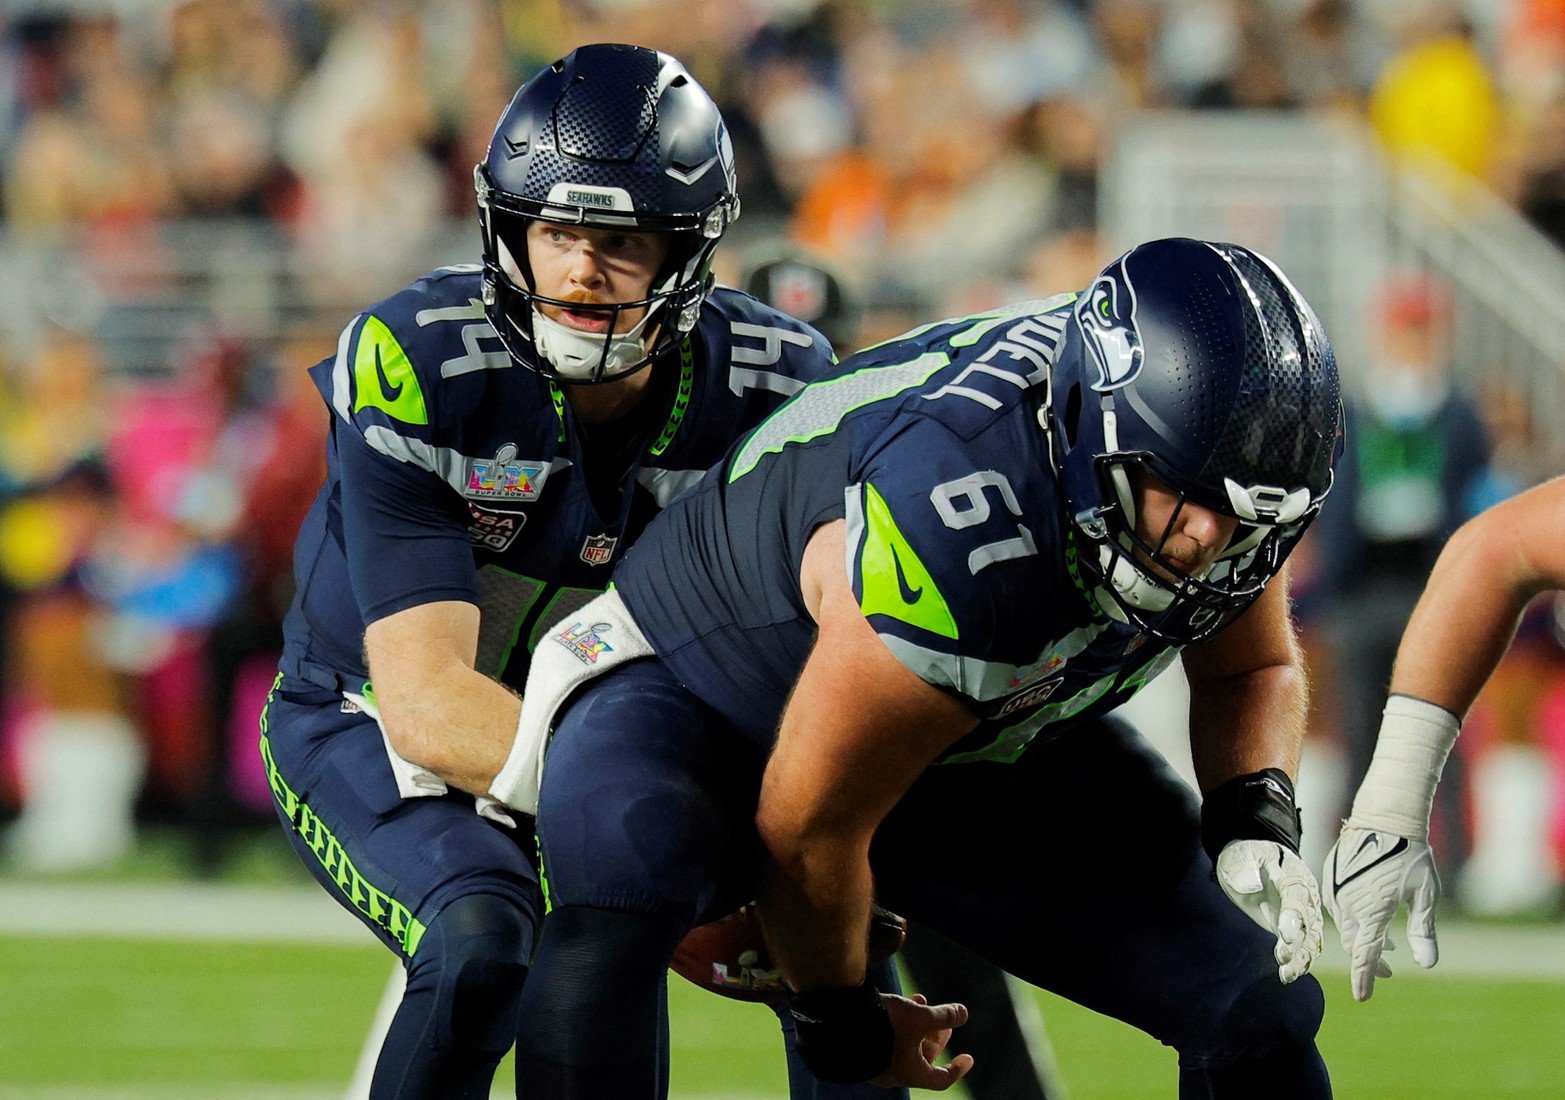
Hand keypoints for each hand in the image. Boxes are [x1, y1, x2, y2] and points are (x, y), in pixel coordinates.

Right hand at [869, 993, 973, 1090]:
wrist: (838, 1024)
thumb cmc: (884, 1024)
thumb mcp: (920, 1017)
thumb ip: (943, 1017)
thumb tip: (964, 1014)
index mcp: (910, 1073)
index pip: (941, 1079)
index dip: (957, 1068)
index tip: (968, 1057)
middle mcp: (893, 1073)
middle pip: (922, 1058)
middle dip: (934, 1036)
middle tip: (941, 1019)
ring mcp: (875, 1063)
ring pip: (904, 1046)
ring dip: (916, 1025)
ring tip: (919, 1000)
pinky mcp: (862, 1049)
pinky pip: (887, 1041)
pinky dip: (898, 1026)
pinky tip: (896, 1004)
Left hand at [1215, 839, 1323, 983]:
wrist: (1253, 860)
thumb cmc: (1246, 855)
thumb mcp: (1241, 854)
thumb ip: (1245, 867)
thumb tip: (1252, 887)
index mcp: (1294, 874)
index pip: (1297, 896)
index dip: (1293, 915)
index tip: (1284, 934)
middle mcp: (1305, 896)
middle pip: (1308, 922)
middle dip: (1298, 943)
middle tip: (1282, 958)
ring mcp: (1303, 914)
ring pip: (1310, 939)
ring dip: (1301, 958)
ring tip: (1286, 974)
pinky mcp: (1295, 928)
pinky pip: (1304, 946)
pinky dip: (1300, 962)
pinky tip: (1288, 975)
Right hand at [1323, 825, 1438, 1001]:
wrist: (1384, 817)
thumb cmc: (1410, 855)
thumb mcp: (1425, 895)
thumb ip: (1424, 931)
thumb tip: (1427, 964)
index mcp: (1372, 911)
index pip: (1365, 955)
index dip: (1365, 978)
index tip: (1363, 997)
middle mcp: (1348, 905)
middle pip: (1355, 944)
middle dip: (1371, 960)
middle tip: (1391, 969)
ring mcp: (1336, 891)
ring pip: (1347, 927)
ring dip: (1365, 938)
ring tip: (1387, 943)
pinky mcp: (1330, 879)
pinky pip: (1339, 909)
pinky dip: (1355, 920)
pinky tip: (1372, 917)